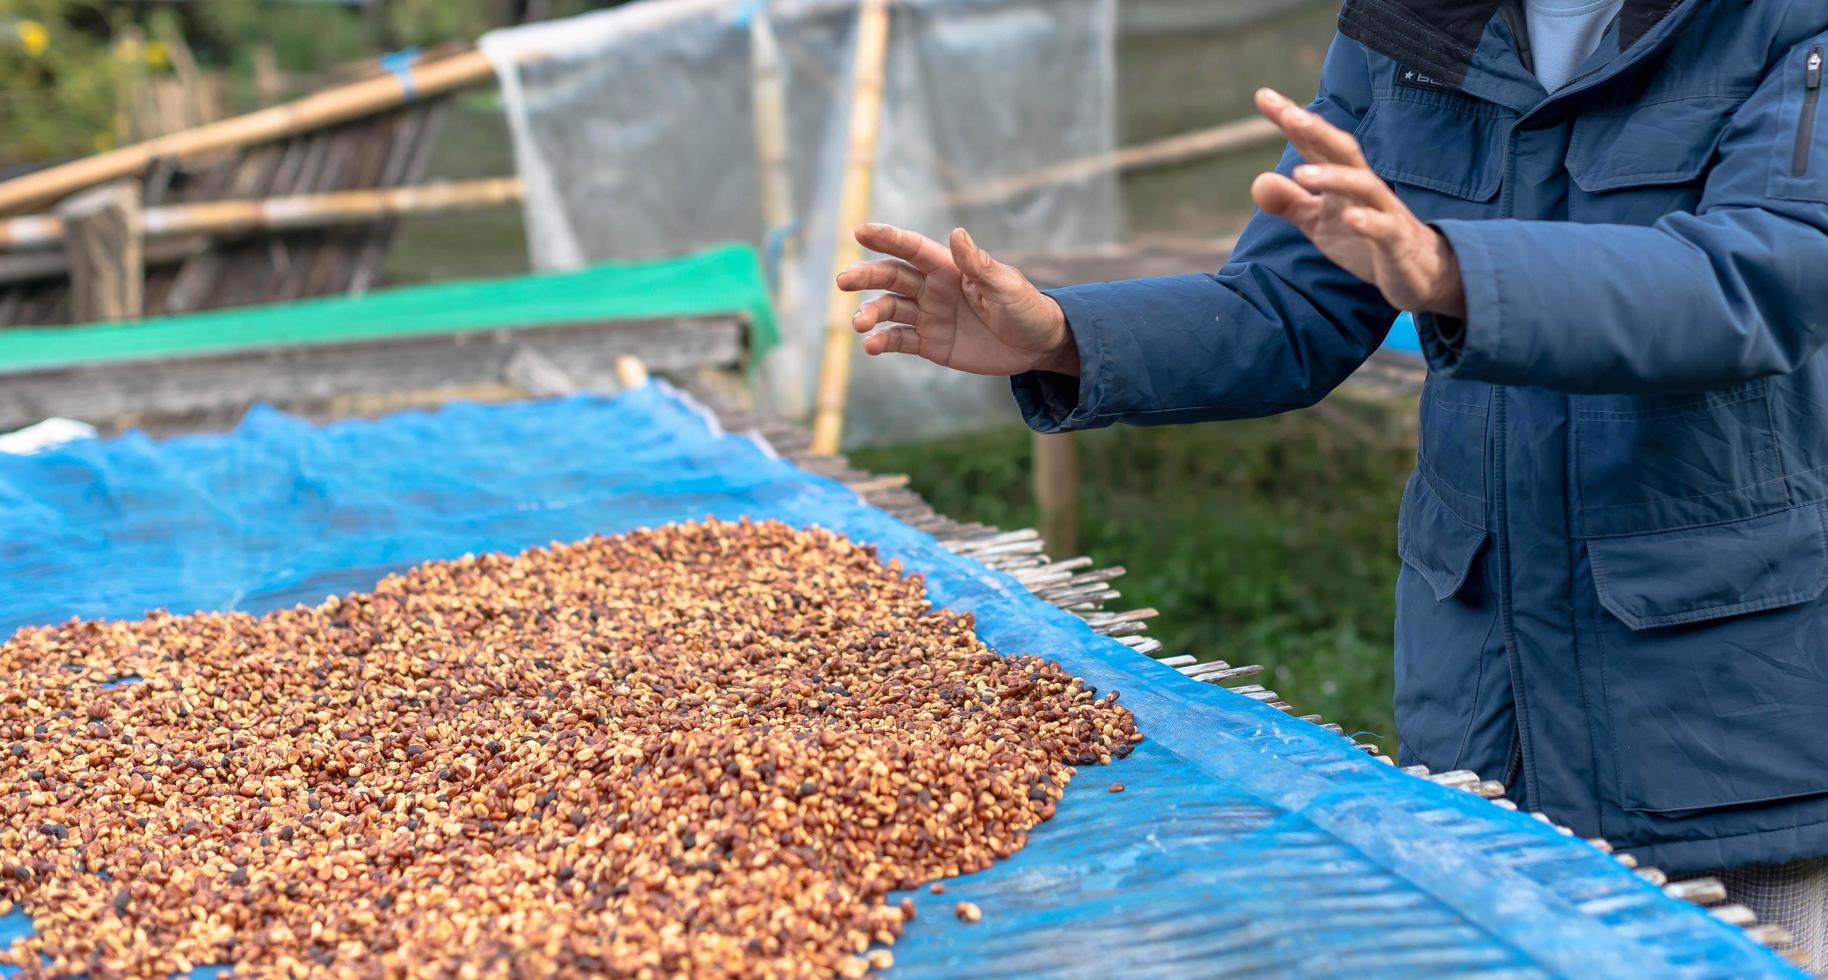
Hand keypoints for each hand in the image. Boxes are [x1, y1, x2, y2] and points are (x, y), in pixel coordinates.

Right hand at [835, 224, 1079, 376]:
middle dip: (866, 276)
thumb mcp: (1007, 287)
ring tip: (860, 324)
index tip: (860, 232)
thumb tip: (956, 234)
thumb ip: (979, 265)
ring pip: (889, 309)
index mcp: (951, 268)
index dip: (887, 238)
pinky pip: (899, 340)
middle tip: (843, 281)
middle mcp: (934, 288)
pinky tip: (870, 346)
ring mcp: (929, 316)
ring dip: (870, 313)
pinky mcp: (930, 343)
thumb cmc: (1027, 309)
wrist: (1037, 346)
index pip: (913, 249)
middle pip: (892, 276)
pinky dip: (881, 341)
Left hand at [1249, 88, 1466, 318]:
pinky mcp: (1396, 240)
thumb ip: (1290, 202)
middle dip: (1317, 131)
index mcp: (1342, 179)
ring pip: (1363, 185)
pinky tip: (1349, 218)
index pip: (1315, 144)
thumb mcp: (1319, 223)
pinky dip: (1367, 221)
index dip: (1291, 121)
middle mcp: (1364, 187)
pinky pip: (1384, 228)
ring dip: (1333, 177)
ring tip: (1300, 173)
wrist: (1415, 271)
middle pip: (1342, 150)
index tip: (1263, 95)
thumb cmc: (1365, 239)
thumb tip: (1256, 181)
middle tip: (1288, 115)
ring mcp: (1384, 211)